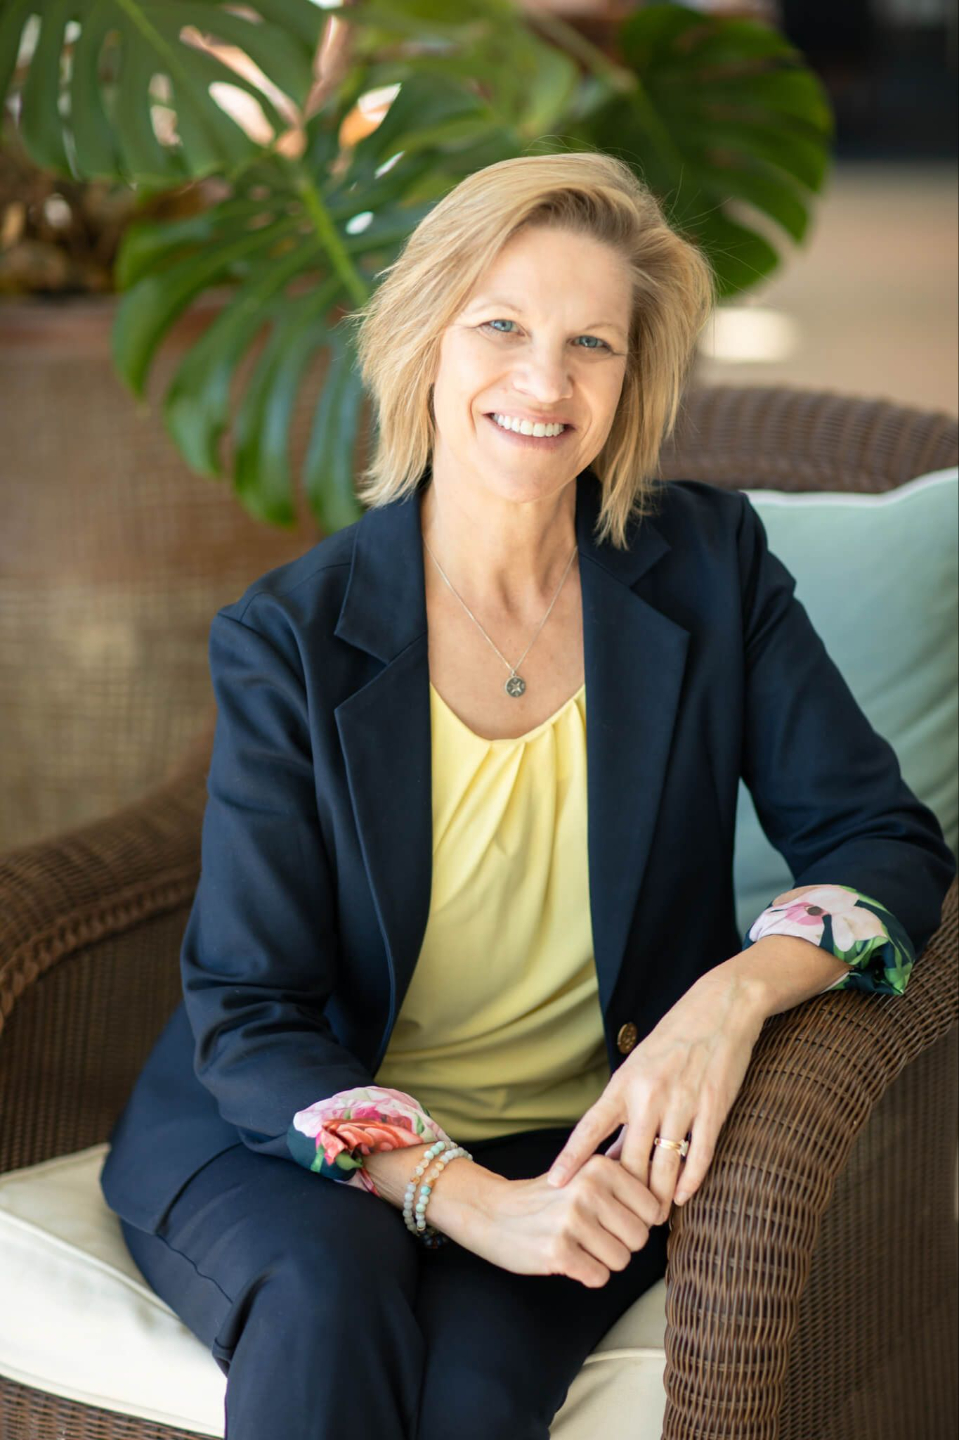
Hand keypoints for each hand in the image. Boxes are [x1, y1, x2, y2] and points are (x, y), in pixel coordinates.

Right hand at [468, 1156, 664, 1287]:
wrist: (492, 1212)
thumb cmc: (547, 1198)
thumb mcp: (583, 1174)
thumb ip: (621, 1183)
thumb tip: (664, 1207)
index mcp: (600, 1167)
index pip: (652, 1208)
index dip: (637, 1220)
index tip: (613, 1219)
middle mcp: (588, 1189)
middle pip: (639, 1238)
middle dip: (621, 1243)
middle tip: (593, 1235)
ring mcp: (572, 1220)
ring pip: (621, 1260)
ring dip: (603, 1260)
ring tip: (578, 1244)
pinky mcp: (557, 1251)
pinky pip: (599, 1277)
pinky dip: (587, 1274)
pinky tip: (568, 1258)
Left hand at [545, 969, 766, 1221]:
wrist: (718, 1009)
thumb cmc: (672, 1041)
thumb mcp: (638, 1070)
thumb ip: (624, 1113)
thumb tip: (606, 1157)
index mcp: (624, 1084)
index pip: (590, 1127)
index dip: (571, 1158)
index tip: (554, 1183)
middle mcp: (648, 1096)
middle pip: (629, 1161)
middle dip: (625, 1196)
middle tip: (622, 1221)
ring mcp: (681, 1103)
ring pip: (664, 1166)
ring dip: (659, 1198)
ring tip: (654, 1218)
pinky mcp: (712, 1108)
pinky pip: (698, 1155)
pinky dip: (690, 1181)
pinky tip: (684, 1197)